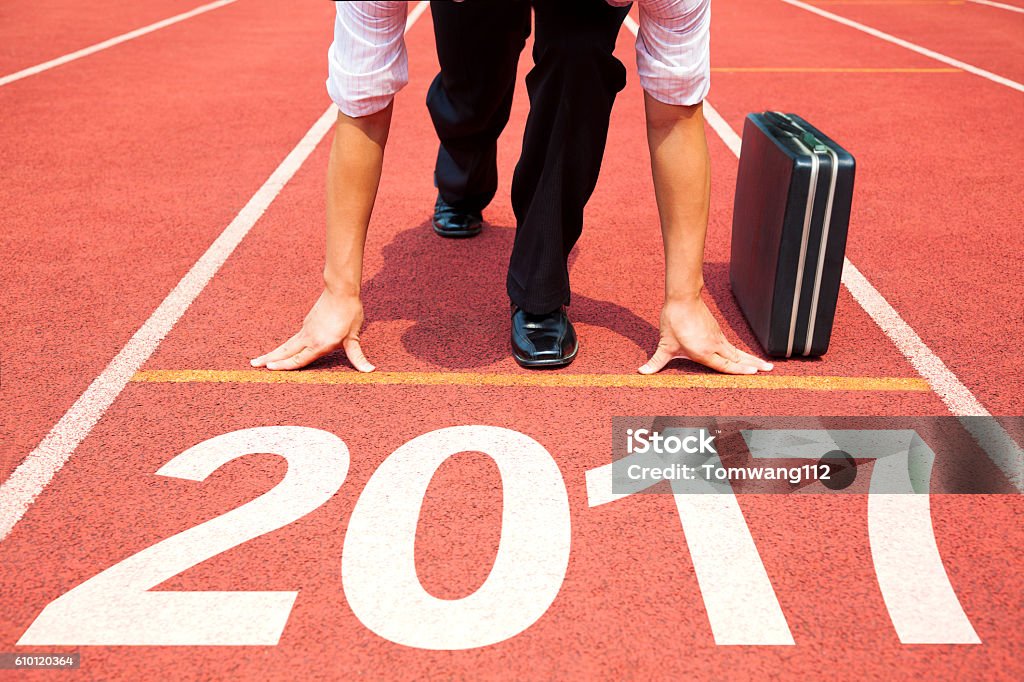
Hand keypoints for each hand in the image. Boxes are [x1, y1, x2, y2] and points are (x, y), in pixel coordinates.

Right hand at [250, 289, 373, 371]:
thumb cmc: (349, 313)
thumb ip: (357, 356)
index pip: (298, 359)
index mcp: (319, 344)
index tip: (268, 370)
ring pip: (287, 345)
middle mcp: (309, 338)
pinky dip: (284, 346)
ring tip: (260, 359)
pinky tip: (282, 349)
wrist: (341, 290)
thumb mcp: (354, 337)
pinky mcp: (307, 323)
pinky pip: (293, 338)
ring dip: (273, 353)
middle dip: (269, 360)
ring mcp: (306, 329)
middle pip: (285, 352)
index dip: (284, 366)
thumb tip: (369, 371)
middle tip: (252, 365)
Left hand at [639, 297, 772, 374]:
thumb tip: (642, 371)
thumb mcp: (664, 344)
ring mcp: (717, 337)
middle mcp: (714, 345)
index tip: (754, 374)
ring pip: (737, 351)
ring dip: (751, 358)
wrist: (682, 298)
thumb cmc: (673, 321)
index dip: (739, 371)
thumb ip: (656, 361)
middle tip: (769, 370)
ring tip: (765, 365)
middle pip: (737, 359)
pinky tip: (744, 355)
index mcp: (703, 352)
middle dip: (753, 365)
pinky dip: (741, 352)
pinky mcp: (717, 331)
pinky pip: (732, 345)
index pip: (725, 366)